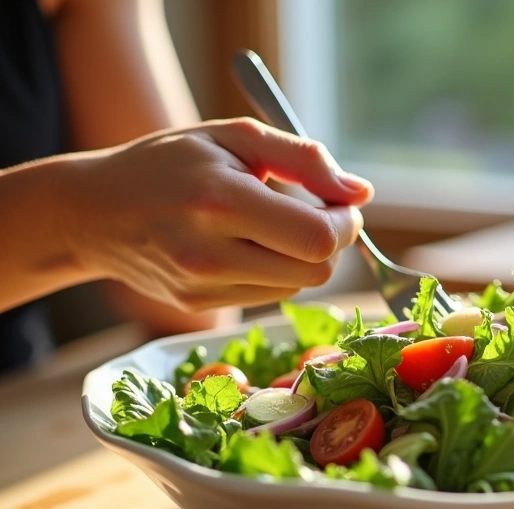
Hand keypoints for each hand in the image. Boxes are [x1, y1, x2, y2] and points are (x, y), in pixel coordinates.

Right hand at [66, 118, 370, 310]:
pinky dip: (275, 270)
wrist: (92, 210)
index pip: (318, 237)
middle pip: (317, 270)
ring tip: (272, 224)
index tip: (340, 204)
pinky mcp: (198, 306)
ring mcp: (202, 286)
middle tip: (316, 213)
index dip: (345, 223)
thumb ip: (304, 158)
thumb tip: (361, 192)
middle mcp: (209, 251)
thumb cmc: (171, 163)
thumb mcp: (234, 137)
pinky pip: (268, 294)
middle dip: (332, 242)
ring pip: (297, 285)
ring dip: (303, 257)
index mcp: (221, 200)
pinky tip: (246, 244)